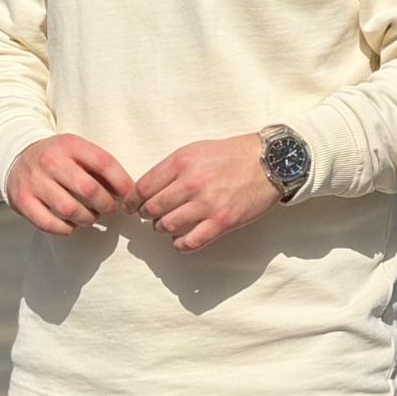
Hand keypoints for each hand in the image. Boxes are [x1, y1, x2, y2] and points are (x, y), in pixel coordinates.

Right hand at [6, 134, 133, 236]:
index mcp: (70, 145)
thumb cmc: (57, 157)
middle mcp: (51, 161)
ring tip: (91, 217)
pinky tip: (71, 225)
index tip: (130, 196)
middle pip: (89, 190)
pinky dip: (65, 229)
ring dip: (87, 219)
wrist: (16, 156)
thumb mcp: (77, 150)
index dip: (122, 182)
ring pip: (70, 209)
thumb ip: (98, 167)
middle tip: (110, 209)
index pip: (103, 163)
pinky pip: (49, 223)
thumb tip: (126, 192)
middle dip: (106, 204)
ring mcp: (35, 181)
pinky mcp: (22, 200)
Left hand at [125, 134, 279, 252]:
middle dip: (146, 215)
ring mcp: (206, 204)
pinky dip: (180, 245)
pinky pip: (190, 242)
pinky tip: (180, 241)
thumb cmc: (229, 155)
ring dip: (162, 228)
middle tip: (149, 216)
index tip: (130, 207)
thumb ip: (170, 168)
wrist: (266, 162)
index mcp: (181, 162)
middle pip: (152, 209)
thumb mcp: (194, 150)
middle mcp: (191, 182)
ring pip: (167, 226)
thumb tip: (147, 189)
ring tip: (167, 224)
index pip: (143, 187)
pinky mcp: (222, 222)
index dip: (131, 201)